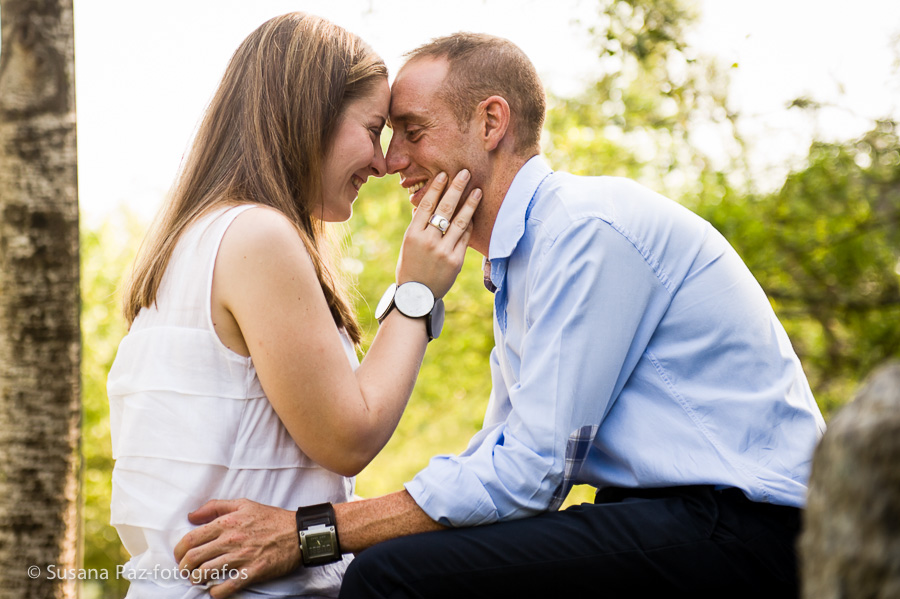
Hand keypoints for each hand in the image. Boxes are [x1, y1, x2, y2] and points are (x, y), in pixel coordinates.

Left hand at [174, 499, 298, 598]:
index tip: (179, 557)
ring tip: (199, 579)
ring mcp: (241, 557)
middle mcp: (231, 540)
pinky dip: (216, 592)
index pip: (192, 539)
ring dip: (198, 579)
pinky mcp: (253, 571)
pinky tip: (215, 590)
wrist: (298, 533)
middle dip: (184, 568)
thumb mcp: (244, 504)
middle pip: (194, 558)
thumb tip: (192, 515)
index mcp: (227, 522)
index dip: (179, 551)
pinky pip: (227, 587)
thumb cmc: (271, 518)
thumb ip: (216, 507)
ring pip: (207, 573)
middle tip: (186, 571)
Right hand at [395, 170, 481, 298]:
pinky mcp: (455, 261)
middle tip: (465, 173)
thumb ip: (416, 225)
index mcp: (412, 235)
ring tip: (478, 191)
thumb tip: (422, 203)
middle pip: (445, 209)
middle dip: (456, 188)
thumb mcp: (407, 245)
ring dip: (470, 204)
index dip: (436, 188)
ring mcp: (443, 251)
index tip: (444, 174)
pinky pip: (465, 238)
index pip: (426, 205)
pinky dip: (469, 225)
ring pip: (459, 222)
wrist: (416, 297)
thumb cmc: (410, 267)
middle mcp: (428, 241)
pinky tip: (473, 215)